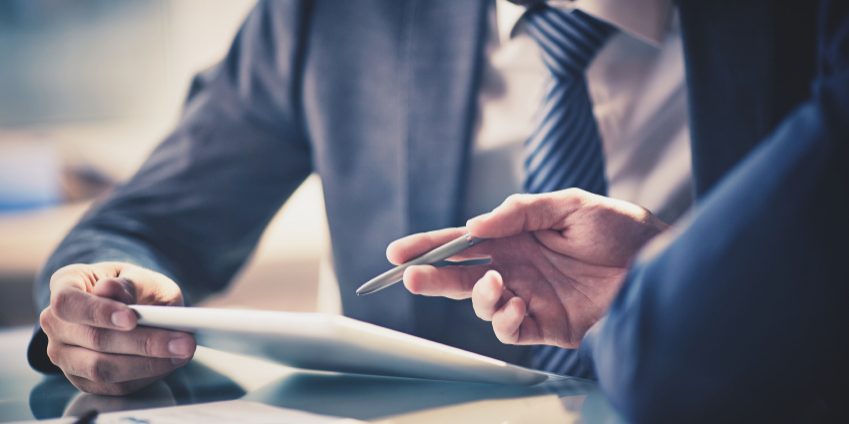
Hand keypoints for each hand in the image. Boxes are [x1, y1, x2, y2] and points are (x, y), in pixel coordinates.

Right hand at [39, 262, 195, 394]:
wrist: (134, 305)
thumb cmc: (134, 287)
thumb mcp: (139, 276)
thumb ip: (128, 284)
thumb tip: (108, 290)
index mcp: (65, 286)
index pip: (69, 303)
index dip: (98, 312)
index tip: (132, 318)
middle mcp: (56, 323)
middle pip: (92, 339)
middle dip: (142, 342)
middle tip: (183, 341)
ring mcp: (65, 354)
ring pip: (102, 368)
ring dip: (147, 363)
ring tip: (183, 351)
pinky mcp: (83, 379)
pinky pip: (113, 386)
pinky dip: (145, 375)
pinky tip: (170, 362)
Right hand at [387, 189, 667, 347]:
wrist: (661, 262)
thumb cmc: (620, 227)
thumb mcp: (570, 204)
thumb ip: (521, 211)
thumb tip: (476, 225)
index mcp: (516, 236)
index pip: (464, 242)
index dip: (431, 245)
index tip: (399, 251)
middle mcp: (517, 267)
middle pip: (462, 275)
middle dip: (433, 277)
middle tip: (411, 277)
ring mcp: (530, 296)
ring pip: (482, 304)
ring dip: (477, 297)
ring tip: (495, 284)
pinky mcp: (548, 325)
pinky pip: (511, 330)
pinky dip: (505, 320)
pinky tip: (516, 305)